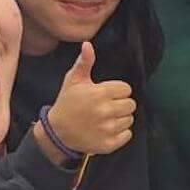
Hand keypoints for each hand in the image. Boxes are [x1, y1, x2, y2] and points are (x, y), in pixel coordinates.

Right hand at [45, 41, 136, 157]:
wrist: (58, 132)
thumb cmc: (67, 104)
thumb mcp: (73, 81)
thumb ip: (84, 62)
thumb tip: (88, 44)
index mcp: (100, 93)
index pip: (126, 89)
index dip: (118, 91)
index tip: (107, 94)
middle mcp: (106, 111)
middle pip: (131, 105)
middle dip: (121, 104)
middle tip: (108, 107)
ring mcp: (108, 129)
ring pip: (130, 120)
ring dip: (121, 119)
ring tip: (106, 118)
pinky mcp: (109, 144)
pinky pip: (128, 135)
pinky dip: (121, 133)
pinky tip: (108, 130)